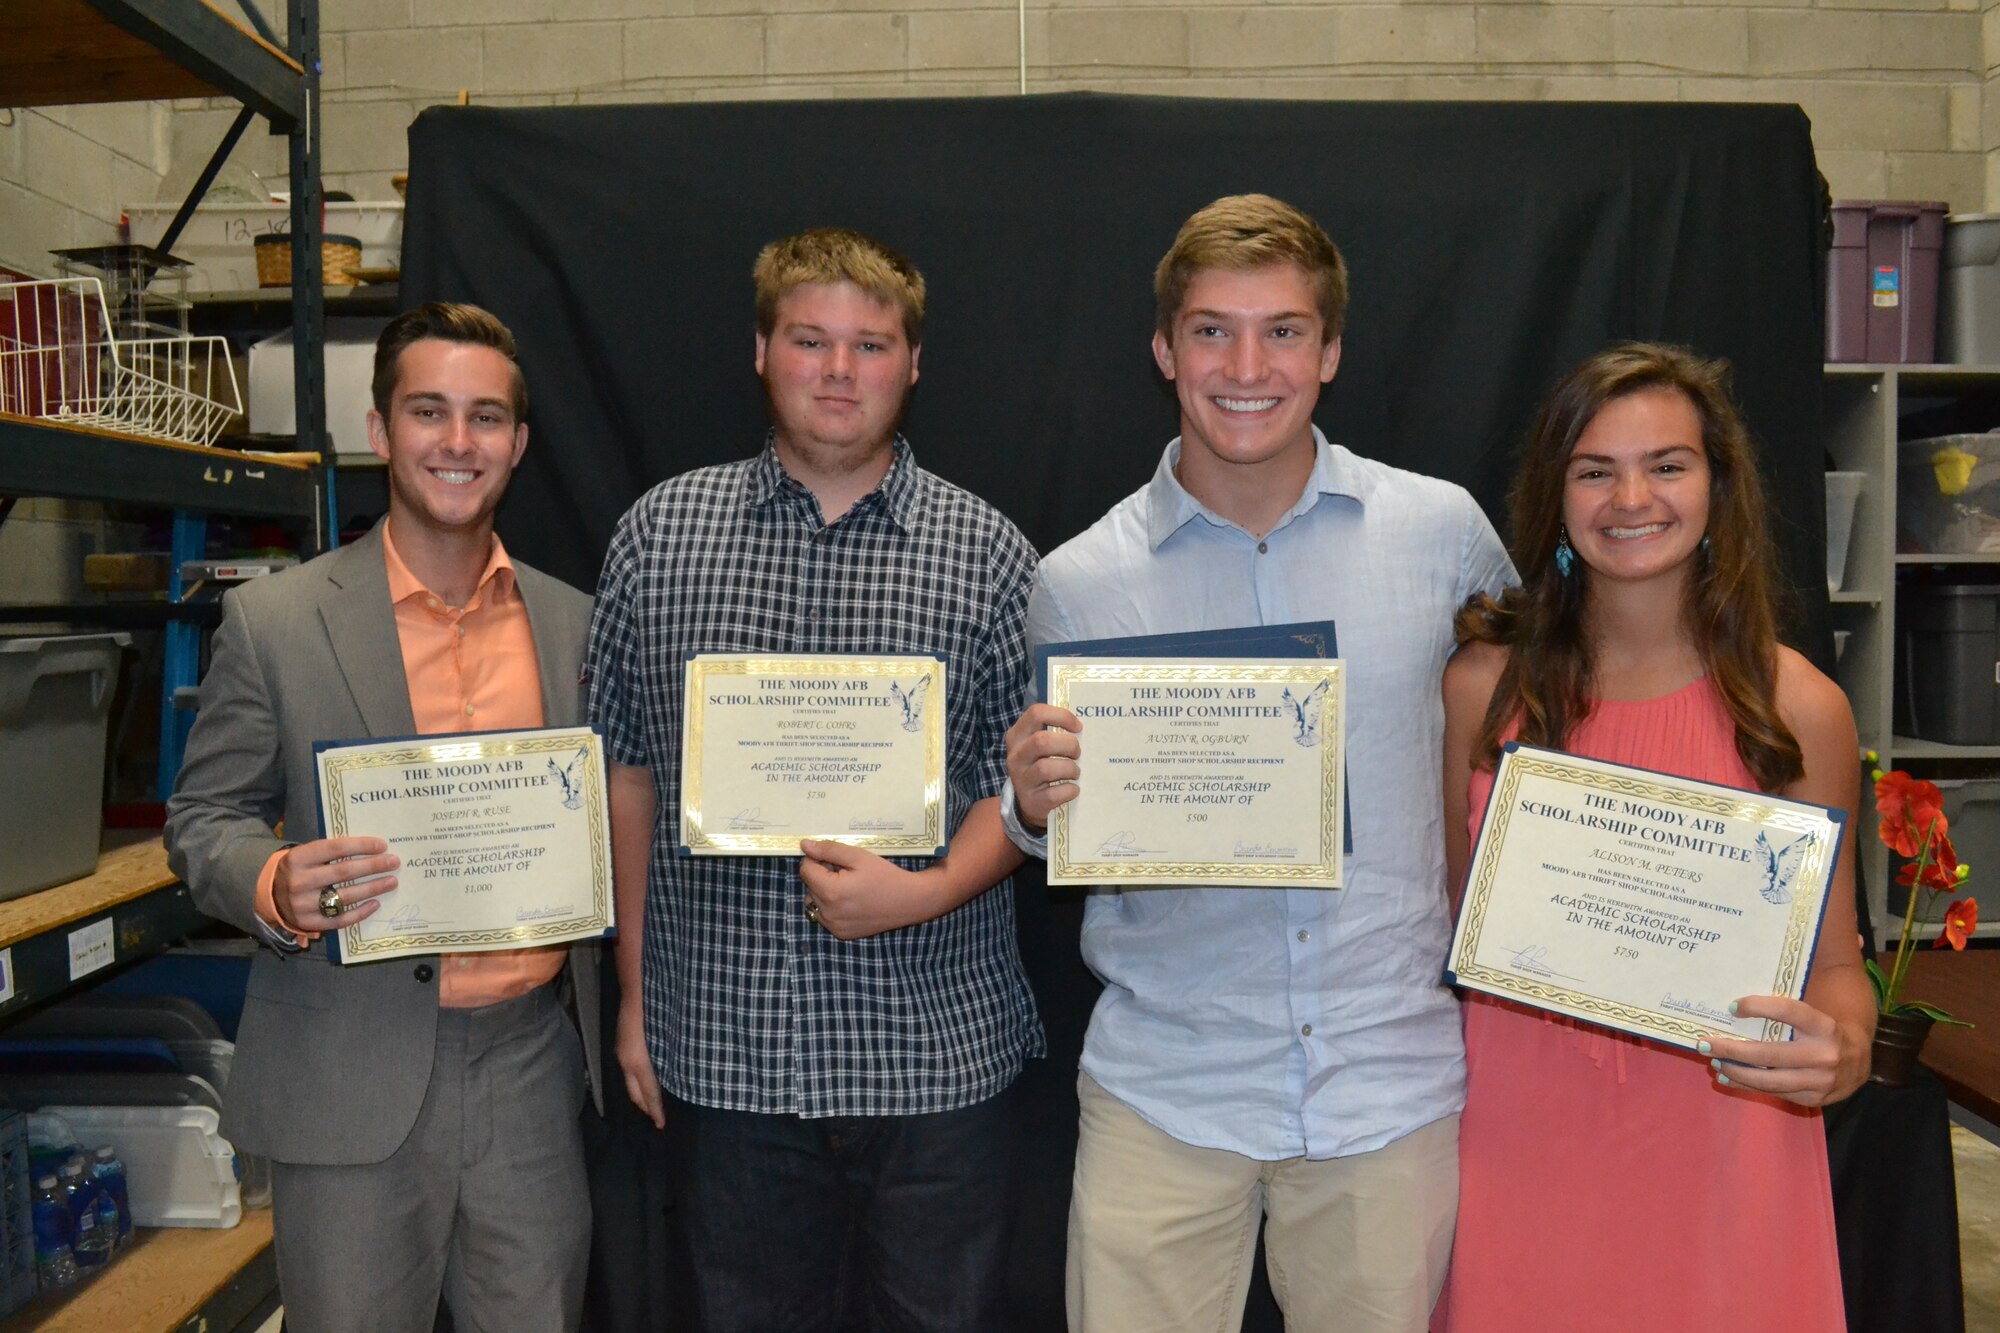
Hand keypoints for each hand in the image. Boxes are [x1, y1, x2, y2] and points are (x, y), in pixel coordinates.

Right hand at [272, 836, 398, 932]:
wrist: (269, 895)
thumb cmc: (298, 870)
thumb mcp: (305, 855)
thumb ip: (330, 852)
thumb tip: (372, 849)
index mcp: (297, 859)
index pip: (334, 848)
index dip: (360, 846)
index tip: (382, 845)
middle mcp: (299, 881)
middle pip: (343, 872)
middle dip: (373, 866)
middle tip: (394, 862)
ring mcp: (303, 905)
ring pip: (345, 896)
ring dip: (373, 888)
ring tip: (391, 881)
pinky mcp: (308, 923)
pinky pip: (340, 919)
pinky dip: (360, 912)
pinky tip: (376, 903)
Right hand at [616, 996, 664, 1129]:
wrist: (636, 987)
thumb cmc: (656, 1009)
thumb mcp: (668, 1035)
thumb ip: (672, 1058)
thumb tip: (682, 1076)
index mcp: (638, 1061)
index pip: (649, 1093)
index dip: (656, 1110)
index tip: (662, 1124)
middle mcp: (627, 1060)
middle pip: (635, 1093)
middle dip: (646, 1108)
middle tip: (658, 1120)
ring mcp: (622, 1053)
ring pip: (631, 1082)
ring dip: (642, 1095)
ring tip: (653, 1105)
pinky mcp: (623, 1046)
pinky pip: (630, 1071)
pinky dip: (639, 1081)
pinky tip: (649, 1080)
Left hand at [798, 839, 935, 939]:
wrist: (908, 902)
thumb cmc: (885, 876)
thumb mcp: (858, 856)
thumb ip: (829, 850)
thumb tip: (804, 845)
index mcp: (830, 892)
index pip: (805, 870)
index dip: (817, 860)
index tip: (835, 859)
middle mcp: (828, 913)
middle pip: (810, 886)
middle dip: (823, 875)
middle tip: (848, 872)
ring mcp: (834, 926)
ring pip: (815, 902)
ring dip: (825, 891)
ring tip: (849, 887)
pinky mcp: (841, 934)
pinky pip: (825, 916)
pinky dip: (832, 907)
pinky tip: (852, 902)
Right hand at [1004, 703, 1082, 831]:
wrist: (1029, 802)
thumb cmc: (1041, 766)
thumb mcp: (1039, 747)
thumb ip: (1054, 734)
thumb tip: (1084, 728)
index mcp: (1018, 736)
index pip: (1036, 713)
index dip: (1061, 716)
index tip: (1078, 727)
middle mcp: (1016, 756)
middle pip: (1042, 741)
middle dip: (1068, 745)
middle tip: (1077, 753)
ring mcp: (1021, 780)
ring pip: (1047, 768)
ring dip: (1070, 769)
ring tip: (1075, 772)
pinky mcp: (1031, 801)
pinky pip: (1054, 793)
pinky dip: (1069, 790)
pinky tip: (1072, 789)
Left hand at [1702, 995, 1870, 1107]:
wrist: (1858, 1061)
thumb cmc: (1821, 1032)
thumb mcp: (1811, 1016)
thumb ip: (1783, 1013)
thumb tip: (1732, 1009)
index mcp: (1823, 1025)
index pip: (1788, 1011)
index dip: (1758, 1007)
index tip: (1731, 1006)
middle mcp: (1824, 1054)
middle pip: (1770, 1053)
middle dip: (1732, 1050)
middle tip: (1704, 1044)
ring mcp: (1821, 1081)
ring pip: (1769, 1079)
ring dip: (1736, 1072)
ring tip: (1714, 1063)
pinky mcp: (1814, 1099)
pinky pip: (1774, 1093)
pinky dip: (1747, 1086)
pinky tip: (1728, 1078)